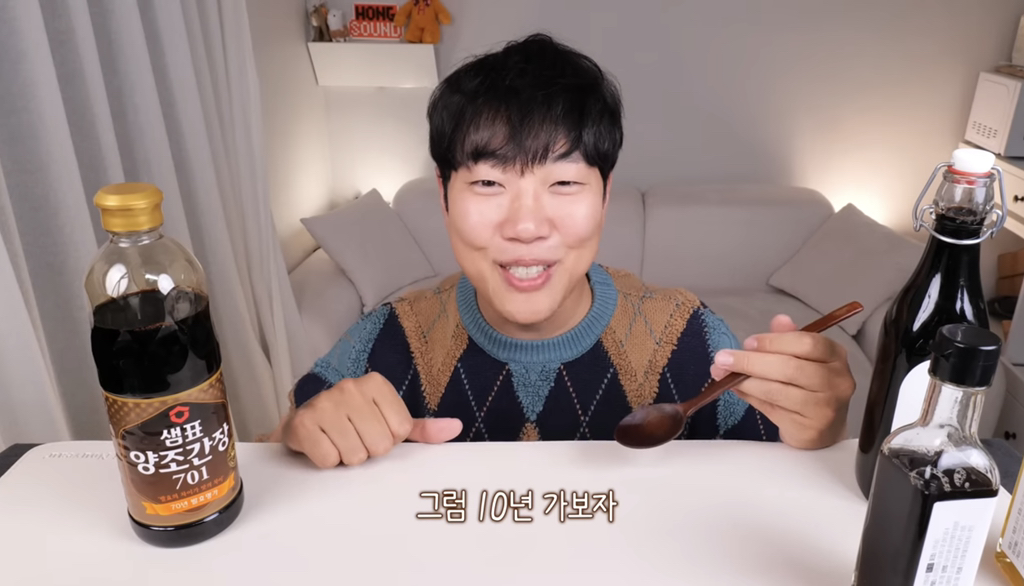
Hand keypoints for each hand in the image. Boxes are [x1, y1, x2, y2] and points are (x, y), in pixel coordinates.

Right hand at [282, 371, 462, 467]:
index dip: (388, 440)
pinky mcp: (303, 424)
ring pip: (355, 456)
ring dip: (346, 457)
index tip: (371, 430)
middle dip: (367, 450)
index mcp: (375, 383)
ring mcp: (324, 403)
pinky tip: (322, 445)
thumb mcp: (388, 421)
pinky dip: (326, 461)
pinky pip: (329, 460)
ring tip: (337, 441)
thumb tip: (455, 428)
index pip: (400, 431)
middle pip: (379, 445)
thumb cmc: (351, 422)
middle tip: (353, 438)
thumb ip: (422, 428)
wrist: (303, 423)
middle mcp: (350, 387)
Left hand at [709, 314, 854, 449]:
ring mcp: (825, 407)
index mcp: (835, 356)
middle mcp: (836, 381)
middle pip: (789, 367)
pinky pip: (771, 409)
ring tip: (724, 375)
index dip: (773, 341)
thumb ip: (787, 339)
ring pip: (777, 391)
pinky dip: (750, 397)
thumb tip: (778, 320)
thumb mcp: (801, 358)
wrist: (823, 428)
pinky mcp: (809, 429)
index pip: (807, 343)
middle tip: (723, 358)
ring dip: (746, 381)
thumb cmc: (809, 386)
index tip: (747, 342)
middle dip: (751, 362)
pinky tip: (738, 389)